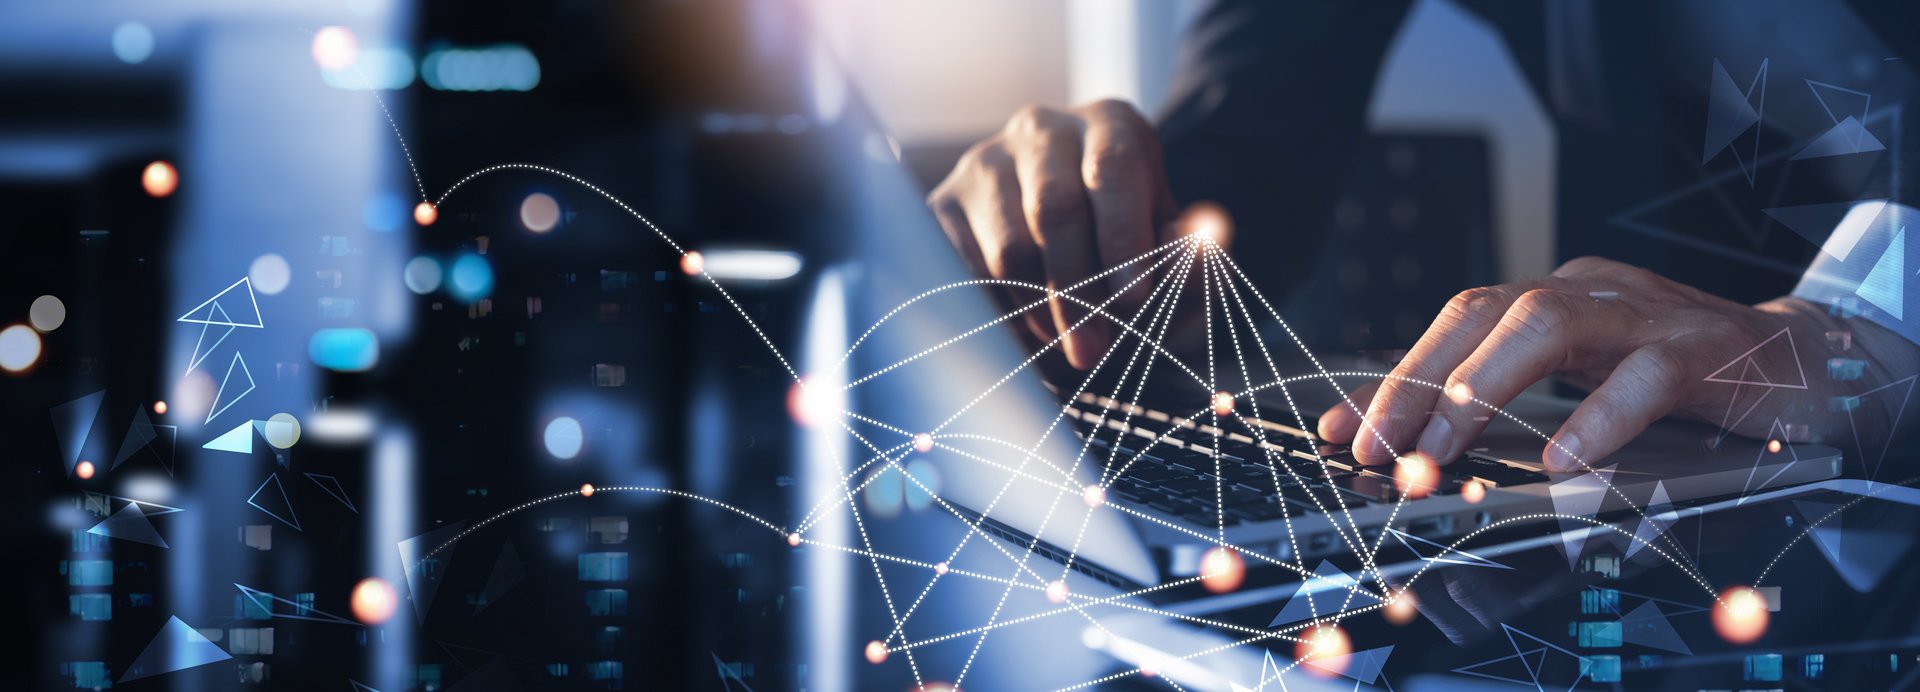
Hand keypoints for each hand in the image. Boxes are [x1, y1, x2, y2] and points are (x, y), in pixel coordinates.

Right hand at [927, 100, 1191, 368]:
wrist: (1069, 268)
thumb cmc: (1130, 267)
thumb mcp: (1175, 271)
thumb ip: (1196, 259)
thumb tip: (1210, 236)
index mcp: (1111, 125)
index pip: (1113, 170)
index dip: (1124, 239)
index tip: (1133, 302)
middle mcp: (1043, 129)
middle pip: (1055, 206)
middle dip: (1078, 290)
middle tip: (1094, 351)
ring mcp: (985, 164)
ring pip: (1007, 246)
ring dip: (1039, 309)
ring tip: (1064, 340)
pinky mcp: (941, 207)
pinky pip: (961, 272)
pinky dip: (996, 313)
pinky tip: (1024, 326)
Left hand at [1316, 256, 1830, 470]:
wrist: (1808, 364)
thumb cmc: (1684, 378)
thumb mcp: (1585, 383)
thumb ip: (1515, 405)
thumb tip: (1420, 451)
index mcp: (1554, 297)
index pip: (1454, 322)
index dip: (1394, 375)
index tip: (1341, 431)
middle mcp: (1590, 291)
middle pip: (1482, 312)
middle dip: (1418, 382)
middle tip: (1379, 449)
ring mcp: (1647, 313)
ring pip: (1547, 324)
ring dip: (1481, 389)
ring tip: (1442, 453)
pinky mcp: (1705, 349)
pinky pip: (1644, 374)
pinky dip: (1597, 417)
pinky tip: (1563, 460)